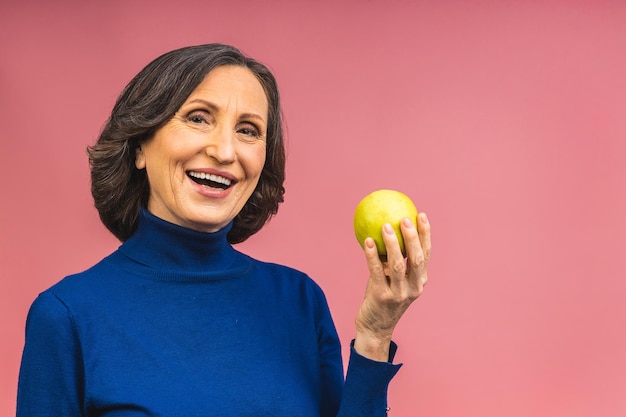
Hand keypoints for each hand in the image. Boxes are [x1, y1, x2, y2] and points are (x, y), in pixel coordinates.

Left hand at [353, 212, 430, 360]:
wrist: (374, 328)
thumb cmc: (382, 297)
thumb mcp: (393, 278)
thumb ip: (393, 259)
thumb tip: (387, 228)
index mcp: (420, 281)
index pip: (426, 253)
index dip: (425, 234)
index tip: (421, 215)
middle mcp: (414, 287)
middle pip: (416, 258)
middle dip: (413, 236)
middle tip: (405, 218)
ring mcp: (399, 294)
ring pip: (398, 264)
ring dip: (392, 244)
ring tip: (385, 226)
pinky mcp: (382, 297)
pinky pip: (377, 271)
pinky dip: (372, 255)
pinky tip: (367, 241)